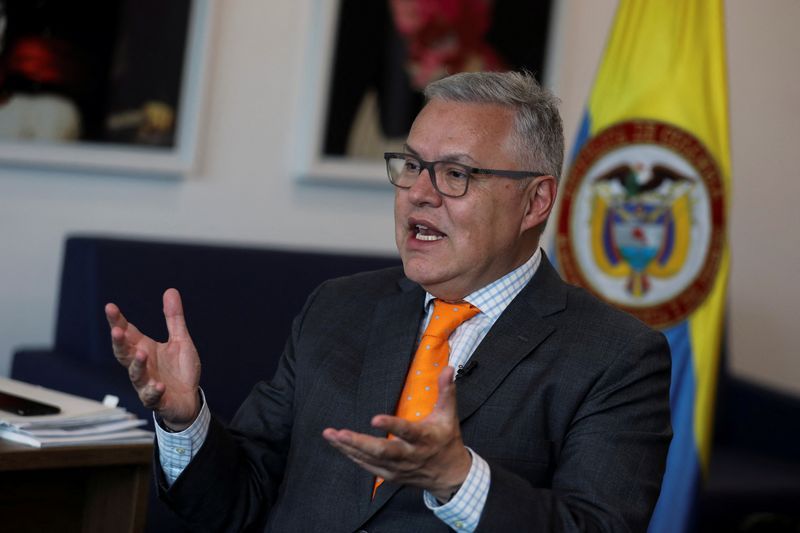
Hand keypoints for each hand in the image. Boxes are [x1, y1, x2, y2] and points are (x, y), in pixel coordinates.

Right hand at [105, 288, 200, 430]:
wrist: (188, 399)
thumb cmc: (180, 370)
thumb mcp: (180, 340)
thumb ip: (174, 318)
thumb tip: (171, 290)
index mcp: (144, 348)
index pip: (127, 333)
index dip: (117, 321)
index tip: (110, 307)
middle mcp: (141, 365)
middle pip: (124, 353)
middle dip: (119, 342)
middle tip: (117, 330)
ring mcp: (147, 383)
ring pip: (135, 375)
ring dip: (137, 365)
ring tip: (141, 353)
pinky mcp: (157, 399)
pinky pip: (152, 396)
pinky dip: (154, 391)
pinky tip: (159, 385)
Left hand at [322, 366, 470, 500]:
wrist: (449, 475)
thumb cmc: (447, 439)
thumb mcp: (448, 415)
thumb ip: (446, 391)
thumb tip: (449, 367)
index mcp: (424, 438)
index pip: (407, 432)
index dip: (391, 426)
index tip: (374, 419)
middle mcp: (410, 455)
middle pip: (383, 451)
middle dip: (360, 442)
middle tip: (340, 432)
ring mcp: (398, 468)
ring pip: (370, 460)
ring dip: (349, 448)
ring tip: (330, 435)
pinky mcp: (390, 476)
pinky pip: (368, 467)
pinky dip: (352, 456)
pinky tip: (339, 445)